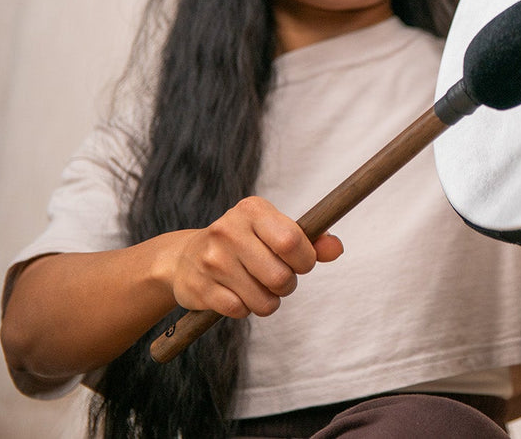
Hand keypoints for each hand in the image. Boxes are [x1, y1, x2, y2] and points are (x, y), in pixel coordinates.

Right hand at [164, 196, 342, 318]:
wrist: (183, 259)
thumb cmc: (244, 243)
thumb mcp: (274, 231)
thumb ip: (310, 239)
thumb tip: (336, 249)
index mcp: (252, 210)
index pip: (291, 241)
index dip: (305, 259)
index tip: (301, 262)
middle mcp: (228, 231)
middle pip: (280, 276)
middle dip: (288, 285)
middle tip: (278, 279)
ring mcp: (211, 260)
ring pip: (262, 300)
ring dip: (269, 301)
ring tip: (259, 288)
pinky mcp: (199, 288)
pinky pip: (240, 311)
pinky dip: (246, 309)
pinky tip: (237, 294)